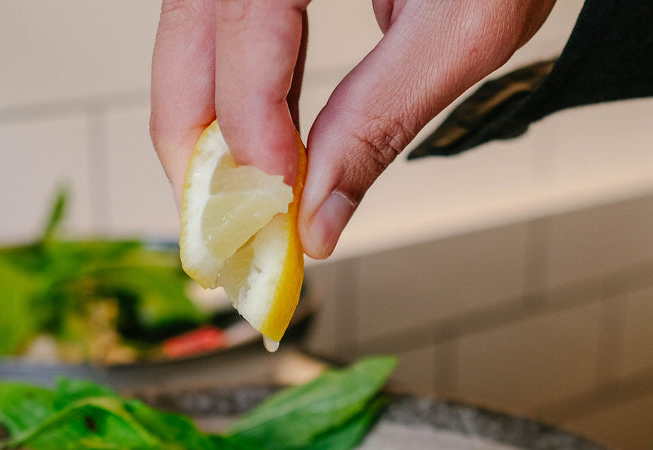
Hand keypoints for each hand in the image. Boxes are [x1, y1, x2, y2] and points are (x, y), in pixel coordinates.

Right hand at [151, 0, 554, 258]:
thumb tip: (316, 217)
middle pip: (189, 28)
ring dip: (206, 120)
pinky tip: (262, 146)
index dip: (247, 116)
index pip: (244, 18)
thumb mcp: (463, 29)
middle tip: (222, 225)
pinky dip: (235, 88)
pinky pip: (223, 24)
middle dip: (192, 137)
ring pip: (191, 31)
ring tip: (239, 199)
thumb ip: (382, 118)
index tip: (275, 195)